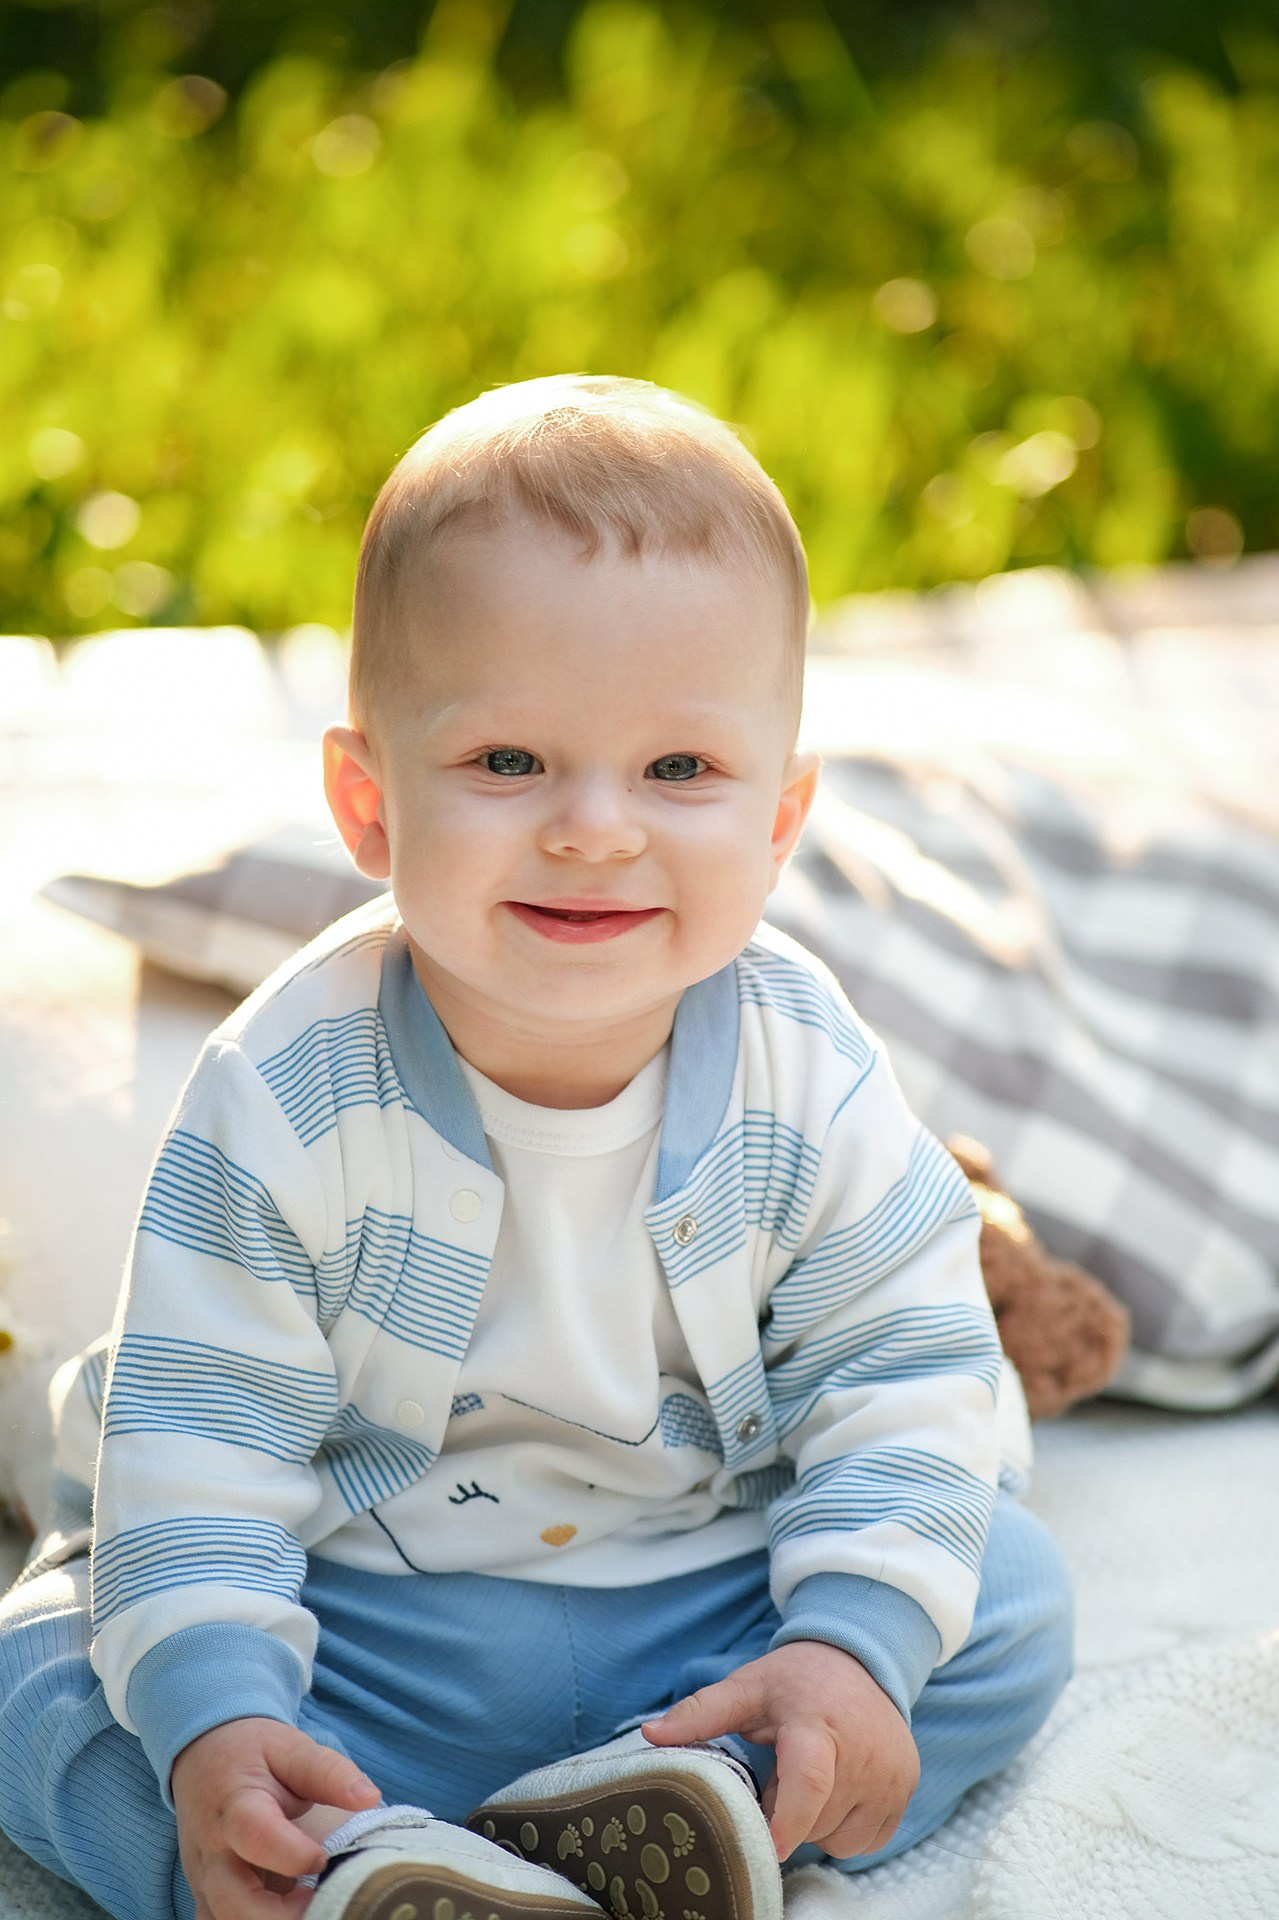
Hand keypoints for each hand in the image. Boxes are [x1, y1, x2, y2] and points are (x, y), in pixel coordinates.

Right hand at [170, 1716, 381, 1919]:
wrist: (202, 1754)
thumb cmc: (253, 1752)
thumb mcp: (291, 1748)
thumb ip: (329, 1773)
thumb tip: (370, 1797)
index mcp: (235, 1807)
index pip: (257, 1836)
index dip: (295, 1854)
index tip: (325, 1857)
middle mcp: (213, 1853)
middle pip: (234, 1903)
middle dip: (281, 1917)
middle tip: (324, 1902)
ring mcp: (204, 1882)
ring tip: (310, 1910)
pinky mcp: (204, 1899)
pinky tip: (287, 1915)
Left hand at [641, 1640, 919, 1861]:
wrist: (862, 1660)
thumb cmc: (797, 1680)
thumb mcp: (747, 1688)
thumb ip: (700, 1713)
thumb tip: (651, 1735)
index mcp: (817, 1723)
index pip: (808, 1780)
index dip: (787, 1820)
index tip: (766, 1846)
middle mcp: (864, 1752)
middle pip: (815, 1821)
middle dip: (788, 1813)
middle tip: (779, 1774)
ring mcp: (891, 1775)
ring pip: (841, 1840)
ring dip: (818, 1825)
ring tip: (810, 1778)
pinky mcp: (906, 1790)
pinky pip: (868, 1840)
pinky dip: (847, 1827)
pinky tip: (836, 1791)